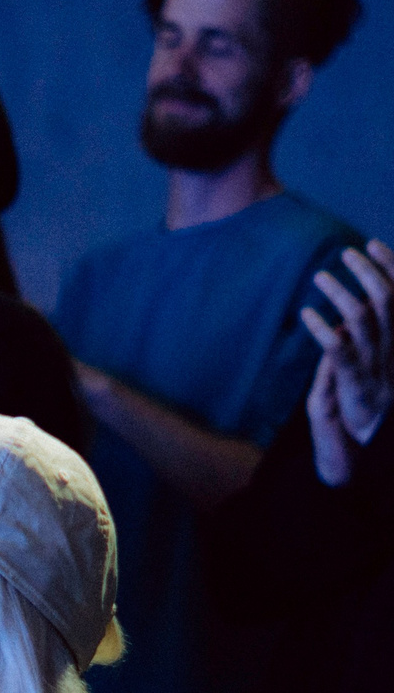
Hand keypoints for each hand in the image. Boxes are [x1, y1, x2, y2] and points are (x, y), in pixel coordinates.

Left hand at [303, 240, 393, 486]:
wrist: (366, 450)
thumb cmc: (363, 407)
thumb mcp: (366, 369)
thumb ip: (361, 340)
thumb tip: (347, 315)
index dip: (391, 268)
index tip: (374, 242)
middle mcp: (390, 350)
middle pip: (388, 301)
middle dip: (369, 272)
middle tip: (347, 251)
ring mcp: (373, 367)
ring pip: (364, 320)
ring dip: (342, 294)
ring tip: (320, 275)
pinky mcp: (353, 385)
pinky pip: (339, 352)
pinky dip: (322, 330)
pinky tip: (307, 315)